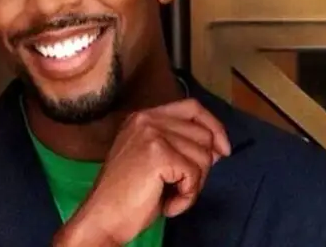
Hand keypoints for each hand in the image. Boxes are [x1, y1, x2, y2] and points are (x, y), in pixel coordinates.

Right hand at [53, 99, 230, 245]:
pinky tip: (168, 205)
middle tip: (179, 187)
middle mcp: (146, 119)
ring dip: (192, 186)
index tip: (223, 150)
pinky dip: (187, 198)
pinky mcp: (158, 154)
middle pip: (203, 134)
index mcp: (144, 117)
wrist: (103, 217)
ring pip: (203, 157)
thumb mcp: (155, 161)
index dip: (214, 126)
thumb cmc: (128, 196)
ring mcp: (151, 134)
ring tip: (168, 197)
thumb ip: (181, 146)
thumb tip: (218, 148)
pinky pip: (194, 175)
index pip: (192, 107)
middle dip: (201, 167)